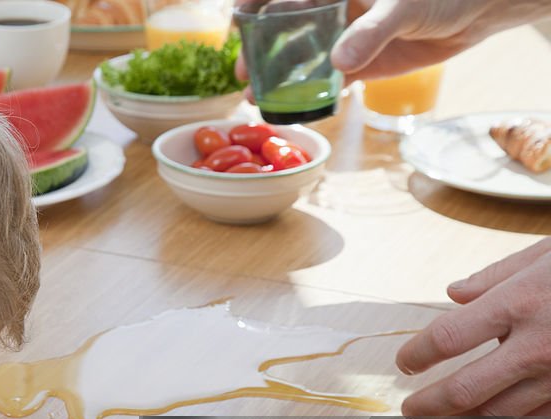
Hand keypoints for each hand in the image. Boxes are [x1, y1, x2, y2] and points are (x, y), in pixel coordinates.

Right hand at [235, 0, 548, 87]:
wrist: (480, 9)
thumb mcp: (404, 6)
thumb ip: (371, 31)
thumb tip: (338, 61)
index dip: (255, 5)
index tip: (236, 21)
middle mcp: (336, 9)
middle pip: (285, 28)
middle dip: (259, 51)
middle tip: (241, 74)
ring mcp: (347, 36)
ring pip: (302, 57)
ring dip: (278, 78)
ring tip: (255, 97)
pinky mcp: (362, 62)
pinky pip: (328, 80)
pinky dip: (311, 95)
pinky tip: (293, 109)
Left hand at [397, 238, 550, 418]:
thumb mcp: (547, 252)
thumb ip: (495, 276)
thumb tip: (454, 293)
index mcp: (521, 303)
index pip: (448, 339)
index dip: (418, 355)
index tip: (406, 362)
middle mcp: (540, 345)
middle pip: (466, 390)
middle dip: (429, 405)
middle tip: (411, 408)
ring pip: (502, 414)